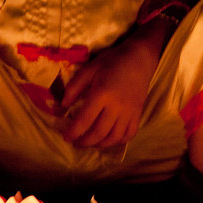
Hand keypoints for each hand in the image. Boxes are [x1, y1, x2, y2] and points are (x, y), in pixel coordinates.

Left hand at [61, 19, 171, 147]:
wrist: (140, 58)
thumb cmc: (112, 61)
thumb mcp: (89, 69)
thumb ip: (74, 87)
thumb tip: (63, 105)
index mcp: (102, 94)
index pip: (85, 120)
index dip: (74, 132)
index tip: (66, 137)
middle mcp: (116, 106)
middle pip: (99, 132)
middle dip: (85, 142)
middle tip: (76, 143)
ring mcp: (129, 112)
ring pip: (114, 137)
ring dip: (100, 144)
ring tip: (90, 143)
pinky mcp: (138, 114)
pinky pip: (129, 134)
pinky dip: (118, 141)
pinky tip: (109, 139)